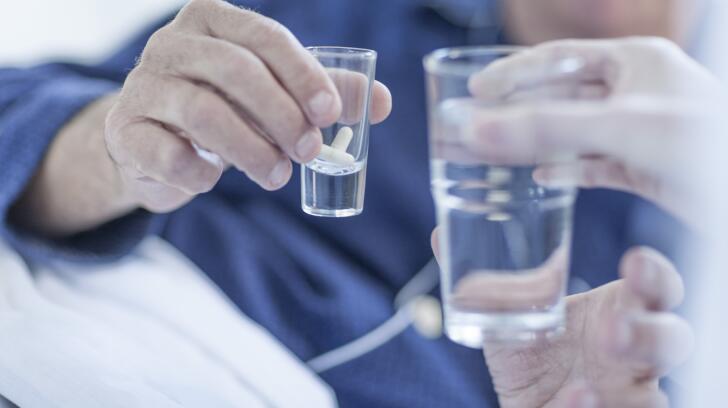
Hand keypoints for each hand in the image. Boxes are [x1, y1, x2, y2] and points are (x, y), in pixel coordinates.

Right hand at [105, 0, 390, 211]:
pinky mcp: (125, 131)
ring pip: (203, 113)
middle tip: (310, 152)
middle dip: (283, 115)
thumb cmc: (224, 108)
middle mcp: (172, 44)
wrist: (154, 142)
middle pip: (236, 71)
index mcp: (213, 20)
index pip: (265, 37)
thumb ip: (323, 92)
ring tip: (278, 176)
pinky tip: (215, 180)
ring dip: (252, 150)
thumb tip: (383, 102)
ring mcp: (143, 85)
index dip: (302, 74)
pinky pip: (167, 154)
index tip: (329, 112)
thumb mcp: (273, 93)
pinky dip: (201, 174)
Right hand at [464, 37, 723, 230]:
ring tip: (491, 153)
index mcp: (635, 61)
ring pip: (572, 134)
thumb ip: (549, 127)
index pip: (560, 57)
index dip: (514, 72)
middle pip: (559, 97)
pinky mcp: (645, 168)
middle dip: (515, 113)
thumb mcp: (623, 126)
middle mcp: (635, 92)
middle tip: (473, 126)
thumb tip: (479, 128)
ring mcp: (639, 131)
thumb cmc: (706, 146)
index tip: (476, 90)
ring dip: (533, 145)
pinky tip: (541, 178)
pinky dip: (567, 171)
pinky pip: (594, 165)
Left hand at [480, 246, 691, 407]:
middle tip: (610, 329)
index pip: (657, 289)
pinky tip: (573, 402)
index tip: (634, 263)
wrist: (521, 401)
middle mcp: (633, 354)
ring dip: (626, 391)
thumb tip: (450, 240)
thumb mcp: (503, 317)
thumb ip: (494, 289)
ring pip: (654, 397)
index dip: (655, 275)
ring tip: (584, 385)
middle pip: (672, 340)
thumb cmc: (527, 351)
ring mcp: (629, 394)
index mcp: (617, 311)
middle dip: (650, 334)